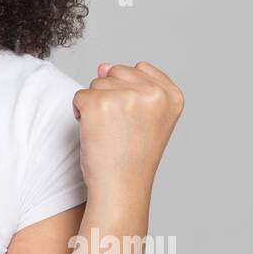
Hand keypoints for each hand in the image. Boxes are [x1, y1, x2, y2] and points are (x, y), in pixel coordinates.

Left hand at [72, 61, 183, 203]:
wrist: (120, 188)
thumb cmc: (132, 157)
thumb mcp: (146, 118)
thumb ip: (131, 86)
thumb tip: (102, 65)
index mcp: (172, 95)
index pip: (140, 69)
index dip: (130, 94)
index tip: (136, 122)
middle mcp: (153, 93)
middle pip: (116, 73)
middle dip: (111, 97)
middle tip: (120, 129)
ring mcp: (126, 96)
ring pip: (97, 83)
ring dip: (95, 107)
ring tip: (109, 133)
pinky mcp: (98, 103)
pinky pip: (80, 96)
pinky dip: (80, 114)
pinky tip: (94, 134)